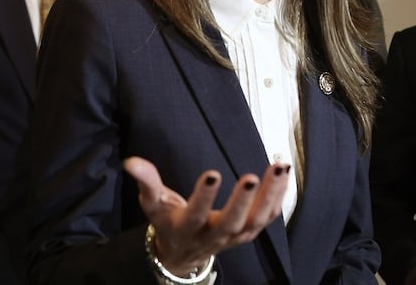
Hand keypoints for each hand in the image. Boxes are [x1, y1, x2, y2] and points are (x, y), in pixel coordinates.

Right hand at [124, 156, 289, 276]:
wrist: (183, 252)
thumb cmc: (168, 221)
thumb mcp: (153, 204)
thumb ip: (146, 182)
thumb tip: (131, 161)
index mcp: (187, 227)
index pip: (195, 214)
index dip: (204, 197)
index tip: (212, 173)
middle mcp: (212, 235)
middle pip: (230, 222)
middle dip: (242, 201)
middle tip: (251, 177)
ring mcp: (234, 236)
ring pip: (256, 221)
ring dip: (270, 195)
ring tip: (278, 168)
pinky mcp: (249, 232)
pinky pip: (268, 217)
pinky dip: (279, 198)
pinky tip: (284, 176)